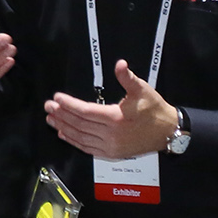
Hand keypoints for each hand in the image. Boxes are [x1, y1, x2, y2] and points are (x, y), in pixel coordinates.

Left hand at [44, 59, 179, 157]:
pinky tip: (64, 134)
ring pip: (81, 138)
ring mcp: (111, 146)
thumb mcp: (142, 90)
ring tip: (51, 119)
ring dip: (64, 128)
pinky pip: (88, 148)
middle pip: (80, 125)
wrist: (169, 132)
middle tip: (48, 106)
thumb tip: (120, 64)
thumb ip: (128, 78)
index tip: (56, 98)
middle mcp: (111, 135)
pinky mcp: (112, 154)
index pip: (85, 111)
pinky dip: (74, 142)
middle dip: (62, 115)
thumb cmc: (155, 109)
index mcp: (116, 118)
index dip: (69, 104)